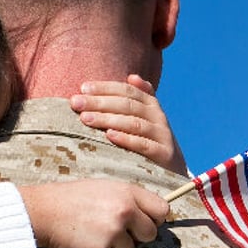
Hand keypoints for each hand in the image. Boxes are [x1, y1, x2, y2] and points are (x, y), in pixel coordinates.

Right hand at [18, 180, 168, 247]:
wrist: (43, 211)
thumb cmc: (71, 199)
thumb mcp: (103, 188)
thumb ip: (127, 199)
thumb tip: (148, 215)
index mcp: (127, 192)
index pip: (161, 209)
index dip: (154, 218)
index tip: (145, 222)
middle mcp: (125, 210)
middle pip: (151, 233)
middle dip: (137, 236)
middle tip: (117, 231)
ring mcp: (114, 231)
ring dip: (116, 246)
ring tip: (95, 233)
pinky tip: (85, 240)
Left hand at [70, 74, 187, 174]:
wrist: (172, 170)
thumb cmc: (148, 140)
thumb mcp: (145, 118)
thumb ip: (136, 100)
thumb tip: (132, 77)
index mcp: (150, 104)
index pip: (127, 91)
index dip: (105, 87)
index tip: (82, 88)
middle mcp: (158, 116)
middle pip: (127, 105)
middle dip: (99, 102)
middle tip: (76, 103)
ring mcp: (162, 135)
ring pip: (133, 123)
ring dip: (107, 119)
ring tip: (86, 119)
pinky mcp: (163, 154)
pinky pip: (143, 145)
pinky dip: (126, 139)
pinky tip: (109, 136)